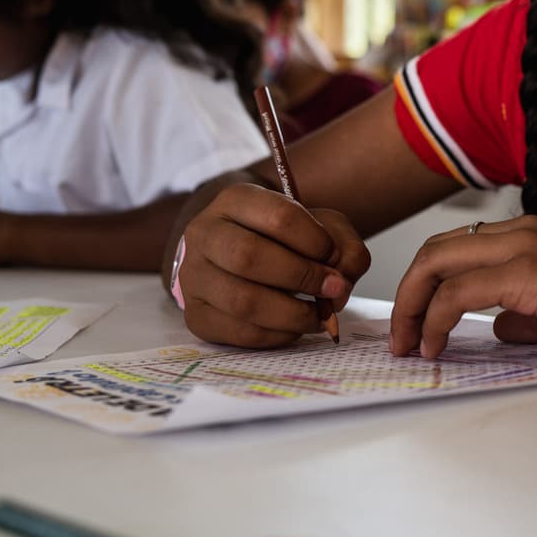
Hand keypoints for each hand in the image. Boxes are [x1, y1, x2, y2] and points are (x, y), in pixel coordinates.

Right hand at [173, 184, 371, 347]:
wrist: (233, 257)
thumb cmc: (281, 240)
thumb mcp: (318, 227)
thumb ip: (343, 247)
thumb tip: (340, 287)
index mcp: (235, 200)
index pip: (277, 216)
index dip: (314, 240)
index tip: (332, 255)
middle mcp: (204, 234)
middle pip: (249, 257)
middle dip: (302, 277)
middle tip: (333, 289)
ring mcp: (193, 276)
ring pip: (242, 301)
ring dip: (292, 313)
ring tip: (317, 314)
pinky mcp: (195, 315)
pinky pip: (239, 332)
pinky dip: (277, 335)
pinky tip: (294, 327)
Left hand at [389, 216, 536, 367]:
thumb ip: (528, 314)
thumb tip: (498, 327)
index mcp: (533, 233)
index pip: (460, 247)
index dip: (430, 283)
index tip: (419, 322)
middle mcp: (522, 230)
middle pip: (437, 250)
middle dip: (408, 293)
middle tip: (401, 334)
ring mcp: (524, 247)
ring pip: (438, 264)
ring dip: (412, 307)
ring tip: (410, 345)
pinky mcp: (528, 273)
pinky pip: (458, 293)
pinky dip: (436, 320)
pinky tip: (437, 346)